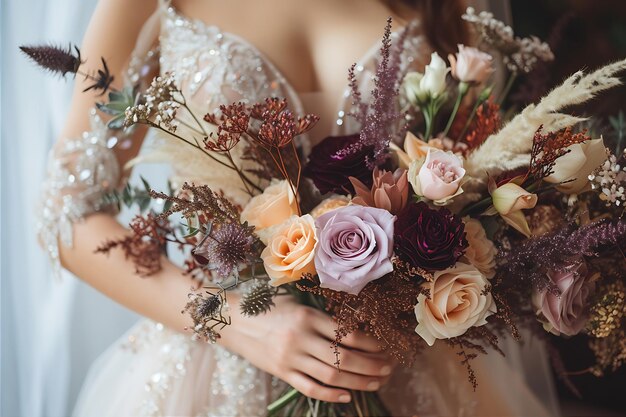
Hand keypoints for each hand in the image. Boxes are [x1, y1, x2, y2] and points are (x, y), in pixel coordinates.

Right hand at [219, 294, 393, 402]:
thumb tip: (356, 329)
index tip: (384, 347)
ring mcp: (289, 357)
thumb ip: (322, 316)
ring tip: (376, 382)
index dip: (370, 343)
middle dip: (371, 365)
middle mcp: (299, 337)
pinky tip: (347, 395)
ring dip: (358, 381)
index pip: (346, 333)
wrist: (233, 320)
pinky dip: (331, 395)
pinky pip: (310, 388)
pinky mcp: (281, 372)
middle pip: (343, 358)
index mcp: (307, 316)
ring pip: (331, 375)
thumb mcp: (296, 302)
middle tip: (388, 368)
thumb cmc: (269, 307)